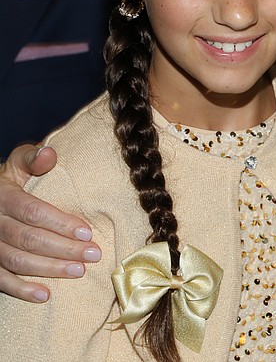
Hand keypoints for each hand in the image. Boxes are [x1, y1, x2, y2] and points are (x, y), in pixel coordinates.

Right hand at [0, 145, 101, 301]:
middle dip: (63, 248)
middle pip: (28, 239)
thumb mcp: (18, 164)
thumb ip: (32, 158)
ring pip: (16, 260)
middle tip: (93, 254)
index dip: (60, 223)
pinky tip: (45, 295)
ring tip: (79, 271)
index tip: (87, 232)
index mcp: (3, 196)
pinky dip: (21, 289)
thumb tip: (50, 153)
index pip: (32, 212)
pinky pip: (0, 280)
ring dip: (49, 269)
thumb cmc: (11, 181)